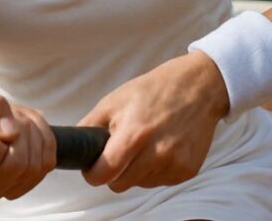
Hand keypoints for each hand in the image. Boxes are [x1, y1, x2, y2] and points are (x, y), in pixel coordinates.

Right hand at [0, 91, 55, 200]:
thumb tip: (10, 133)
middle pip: (16, 165)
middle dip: (19, 133)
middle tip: (10, 119)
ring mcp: (7, 190)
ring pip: (34, 165)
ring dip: (32, 134)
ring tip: (18, 122)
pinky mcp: (29, 182)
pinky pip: (47, 162)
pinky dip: (44, 139)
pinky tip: (29, 132)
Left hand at [79, 52, 226, 192]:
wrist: (198, 87)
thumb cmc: (153, 91)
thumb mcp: (115, 100)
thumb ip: (89, 125)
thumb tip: (73, 145)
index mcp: (134, 134)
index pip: (105, 174)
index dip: (93, 174)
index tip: (93, 168)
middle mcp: (157, 153)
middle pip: (120, 185)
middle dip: (114, 172)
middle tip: (120, 151)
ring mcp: (175, 164)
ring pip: (140, 184)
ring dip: (136, 171)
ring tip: (144, 144)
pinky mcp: (188, 170)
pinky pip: (160, 182)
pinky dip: (155, 170)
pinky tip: (160, 147)